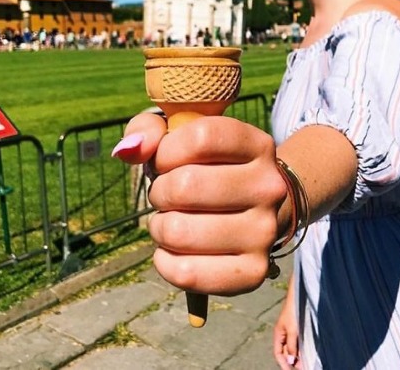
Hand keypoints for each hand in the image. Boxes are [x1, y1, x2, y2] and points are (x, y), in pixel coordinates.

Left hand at [115, 112, 287, 295]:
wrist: (257, 213)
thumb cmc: (208, 170)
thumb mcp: (182, 137)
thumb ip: (149, 128)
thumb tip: (129, 150)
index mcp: (259, 146)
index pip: (201, 137)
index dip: (167, 150)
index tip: (167, 161)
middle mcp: (270, 187)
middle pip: (186, 185)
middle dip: (160, 192)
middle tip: (169, 197)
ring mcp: (265, 231)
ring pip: (179, 231)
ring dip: (160, 228)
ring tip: (174, 222)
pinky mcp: (254, 271)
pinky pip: (185, 271)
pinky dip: (165, 262)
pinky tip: (176, 251)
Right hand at [273, 285, 299, 368]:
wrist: (299, 295)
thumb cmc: (294, 310)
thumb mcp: (293, 330)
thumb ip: (291, 345)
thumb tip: (290, 360)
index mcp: (278, 335)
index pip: (278, 354)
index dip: (283, 363)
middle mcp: (283, 335)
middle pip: (285, 352)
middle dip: (292, 362)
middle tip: (302, 368)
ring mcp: (290, 331)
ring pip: (292, 348)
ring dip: (297, 356)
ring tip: (305, 364)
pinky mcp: (297, 328)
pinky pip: (297, 342)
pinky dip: (300, 349)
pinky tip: (307, 353)